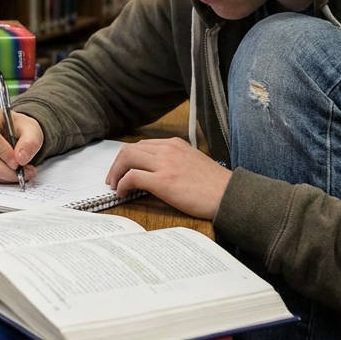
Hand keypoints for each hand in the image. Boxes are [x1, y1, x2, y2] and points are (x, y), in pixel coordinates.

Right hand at [0, 106, 42, 183]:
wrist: (16, 134)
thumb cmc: (21, 129)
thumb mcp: (33, 130)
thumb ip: (30, 142)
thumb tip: (21, 159)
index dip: (2, 151)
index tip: (18, 162)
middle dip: (3, 169)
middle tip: (22, 173)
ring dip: (2, 175)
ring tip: (20, 174)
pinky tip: (10, 174)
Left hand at [105, 138, 231, 219]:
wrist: (228, 195)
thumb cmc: (213, 185)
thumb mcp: (193, 161)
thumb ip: (174, 160)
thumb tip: (155, 170)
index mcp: (175, 144)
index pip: (142, 144)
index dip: (127, 157)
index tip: (123, 169)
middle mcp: (168, 149)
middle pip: (130, 149)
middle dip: (117, 164)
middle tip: (112, 178)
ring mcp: (164, 164)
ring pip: (127, 159)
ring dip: (116, 173)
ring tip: (114, 185)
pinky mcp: (163, 181)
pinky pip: (132, 177)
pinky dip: (122, 184)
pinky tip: (122, 193)